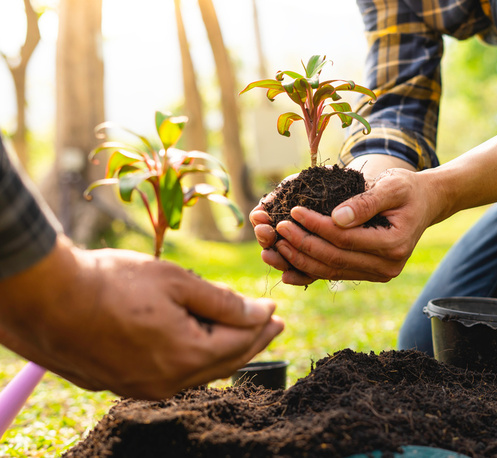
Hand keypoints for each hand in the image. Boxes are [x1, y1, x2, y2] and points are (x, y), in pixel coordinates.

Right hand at [0, 236, 283, 399]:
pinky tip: (202, 346)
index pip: (240, 342)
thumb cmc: (113, 282)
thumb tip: (260, 313)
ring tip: (246, 336)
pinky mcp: (124, 384)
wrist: (47, 299)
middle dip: (253, 342)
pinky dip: (197, 360)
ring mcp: (144, 388)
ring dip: (227, 352)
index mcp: (186, 356)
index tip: (276, 308)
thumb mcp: (177, 282)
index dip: (261, 323)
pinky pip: (175, 376)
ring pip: (201, 373)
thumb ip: (223, 303)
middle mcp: (168, 382)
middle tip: (274, 326)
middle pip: (225, 362)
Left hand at [267, 168, 440, 284]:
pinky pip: (334, 274)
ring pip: (331, 271)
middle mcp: (387, 266)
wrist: (425, 203)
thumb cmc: (407, 189)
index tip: (293, 211)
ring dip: (300, 260)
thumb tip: (336, 217)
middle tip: (276, 229)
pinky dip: (309, 271)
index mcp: (394, 244)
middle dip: (302, 244)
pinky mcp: (368, 273)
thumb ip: (366, 202)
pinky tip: (286, 269)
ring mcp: (378, 273)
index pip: (345, 238)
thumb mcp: (392, 186)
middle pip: (334, 258)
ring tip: (274, 246)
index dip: (316, 226)